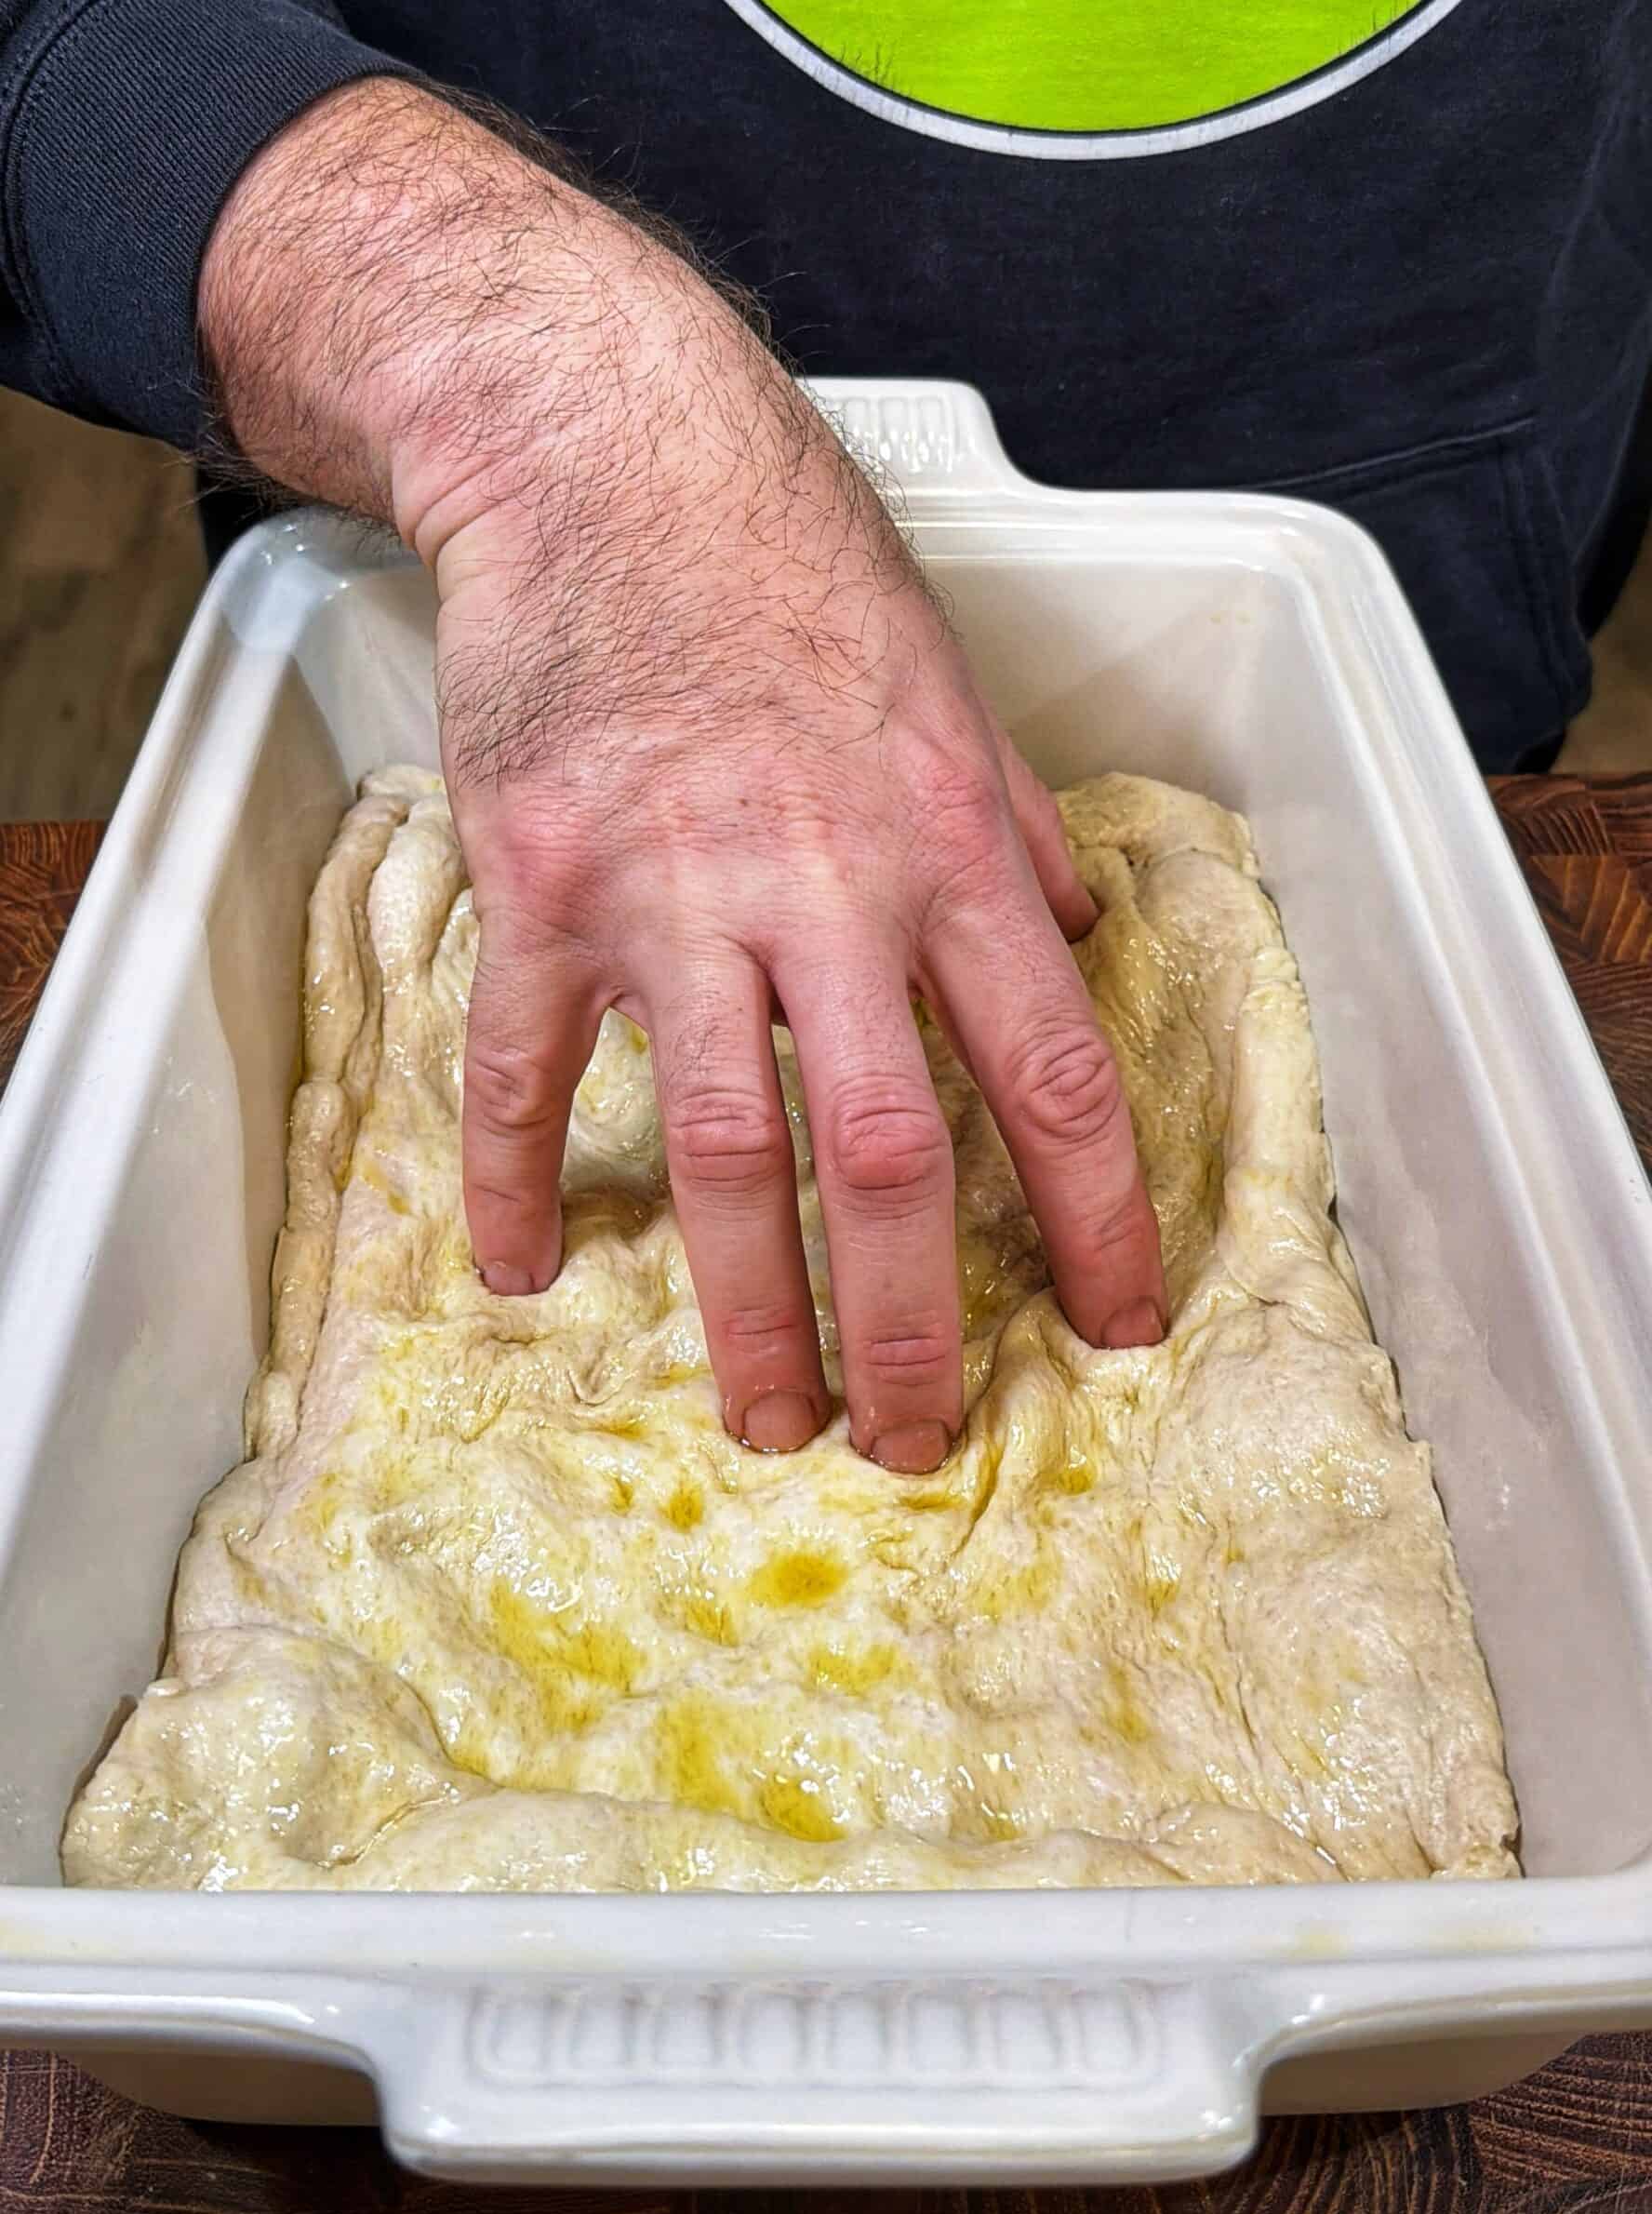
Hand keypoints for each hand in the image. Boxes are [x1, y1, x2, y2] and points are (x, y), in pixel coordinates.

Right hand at [201, 81, 1164, 1469]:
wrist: (614, 459)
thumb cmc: (796, 573)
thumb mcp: (953, 698)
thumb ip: (1015, 845)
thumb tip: (1072, 951)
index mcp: (950, 850)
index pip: (1053, 1075)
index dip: (1100, 1220)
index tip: (1119, 1323)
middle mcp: (824, 890)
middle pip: (883, 1155)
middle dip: (908, 1326)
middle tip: (917, 1440)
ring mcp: (670, 896)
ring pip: (717, 1151)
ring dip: (746, 1310)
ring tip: (766, 1419)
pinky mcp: (541, 887)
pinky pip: (518, 1068)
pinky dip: (514, 1180)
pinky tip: (523, 1272)